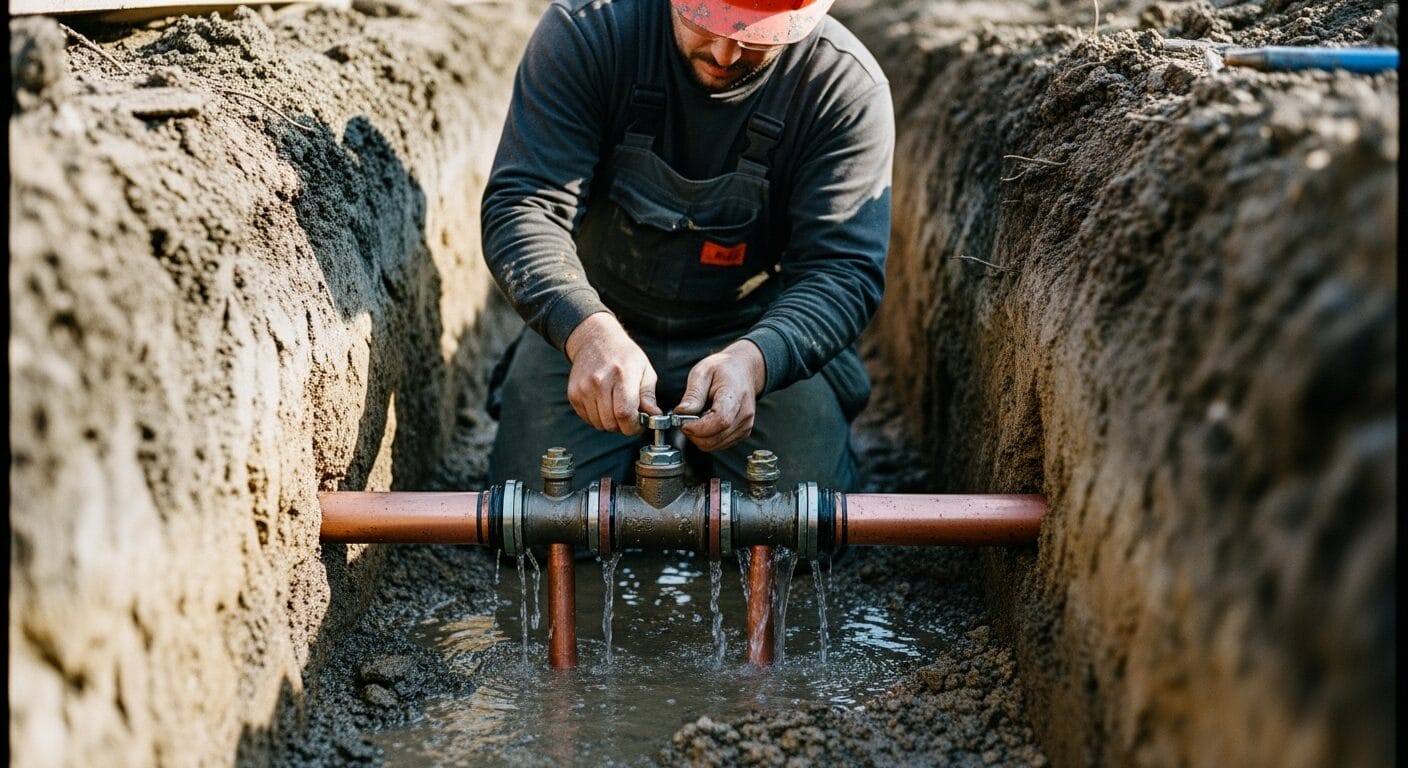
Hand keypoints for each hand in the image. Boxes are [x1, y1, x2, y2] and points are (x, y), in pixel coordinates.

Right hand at [564, 313, 660, 433]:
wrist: (595, 340)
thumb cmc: (625, 355)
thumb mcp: (645, 371)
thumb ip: (649, 396)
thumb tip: (655, 417)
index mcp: (621, 376)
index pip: (624, 413)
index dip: (633, 426)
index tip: (638, 424)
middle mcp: (599, 382)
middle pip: (611, 423)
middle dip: (623, 426)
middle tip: (629, 416)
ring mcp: (584, 388)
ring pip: (598, 424)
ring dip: (610, 423)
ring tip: (616, 407)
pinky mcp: (573, 394)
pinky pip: (587, 418)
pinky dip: (597, 418)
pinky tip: (604, 404)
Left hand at [676, 341, 765, 451]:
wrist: (743, 370)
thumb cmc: (723, 369)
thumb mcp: (702, 372)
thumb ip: (692, 395)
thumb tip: (680, 413)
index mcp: (735, 395)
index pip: (720, 421)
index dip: (698, 428)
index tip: (683, 423)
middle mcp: (744, 414)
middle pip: (715, 438)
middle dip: (694, 434)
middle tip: (685, 420)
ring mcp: (745, 426)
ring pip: (715, 445)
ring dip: (700, 437)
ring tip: (696, 419)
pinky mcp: (742, 433)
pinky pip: (719, 444)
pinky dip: (708, 438)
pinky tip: (706, 423)